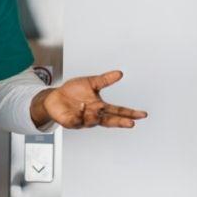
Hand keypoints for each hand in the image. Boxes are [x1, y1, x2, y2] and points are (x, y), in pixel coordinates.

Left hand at [32, 70, 147, 129]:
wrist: (54, 98)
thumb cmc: (73, 92)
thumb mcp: (90, 83)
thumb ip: (105, 80)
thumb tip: (120, 73)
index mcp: (100, 107)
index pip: (118, 111)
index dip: (130, 113)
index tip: (142, 114)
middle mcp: (94, 116)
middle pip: (110, 121)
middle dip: (120, 122)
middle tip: (131, 123)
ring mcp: (83, 120)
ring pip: (93, 121)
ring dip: (94, 115)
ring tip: (92, 107)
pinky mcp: (71, 122)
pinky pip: (77, 121)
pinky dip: (80, 115)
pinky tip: (80, 108)